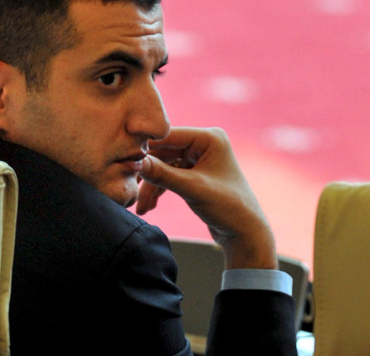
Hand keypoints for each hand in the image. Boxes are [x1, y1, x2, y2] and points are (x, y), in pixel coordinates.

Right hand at [137, 127, 277, 269]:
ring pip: (164, 167)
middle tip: (130, 186)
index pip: (168, 135)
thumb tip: (132, 162)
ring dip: (152, 186)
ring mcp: (198, 159)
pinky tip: (149, 206)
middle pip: (163, 152)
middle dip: (148, 172)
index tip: (124, 157)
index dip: (145, 147)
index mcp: (209, 138)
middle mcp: (204, 144)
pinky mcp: (194, 174)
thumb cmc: (227, 207)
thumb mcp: (191, 188)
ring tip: (141, 206)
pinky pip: (169, 176)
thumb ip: (161, 174)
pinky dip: (159, 190)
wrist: (245, 234)